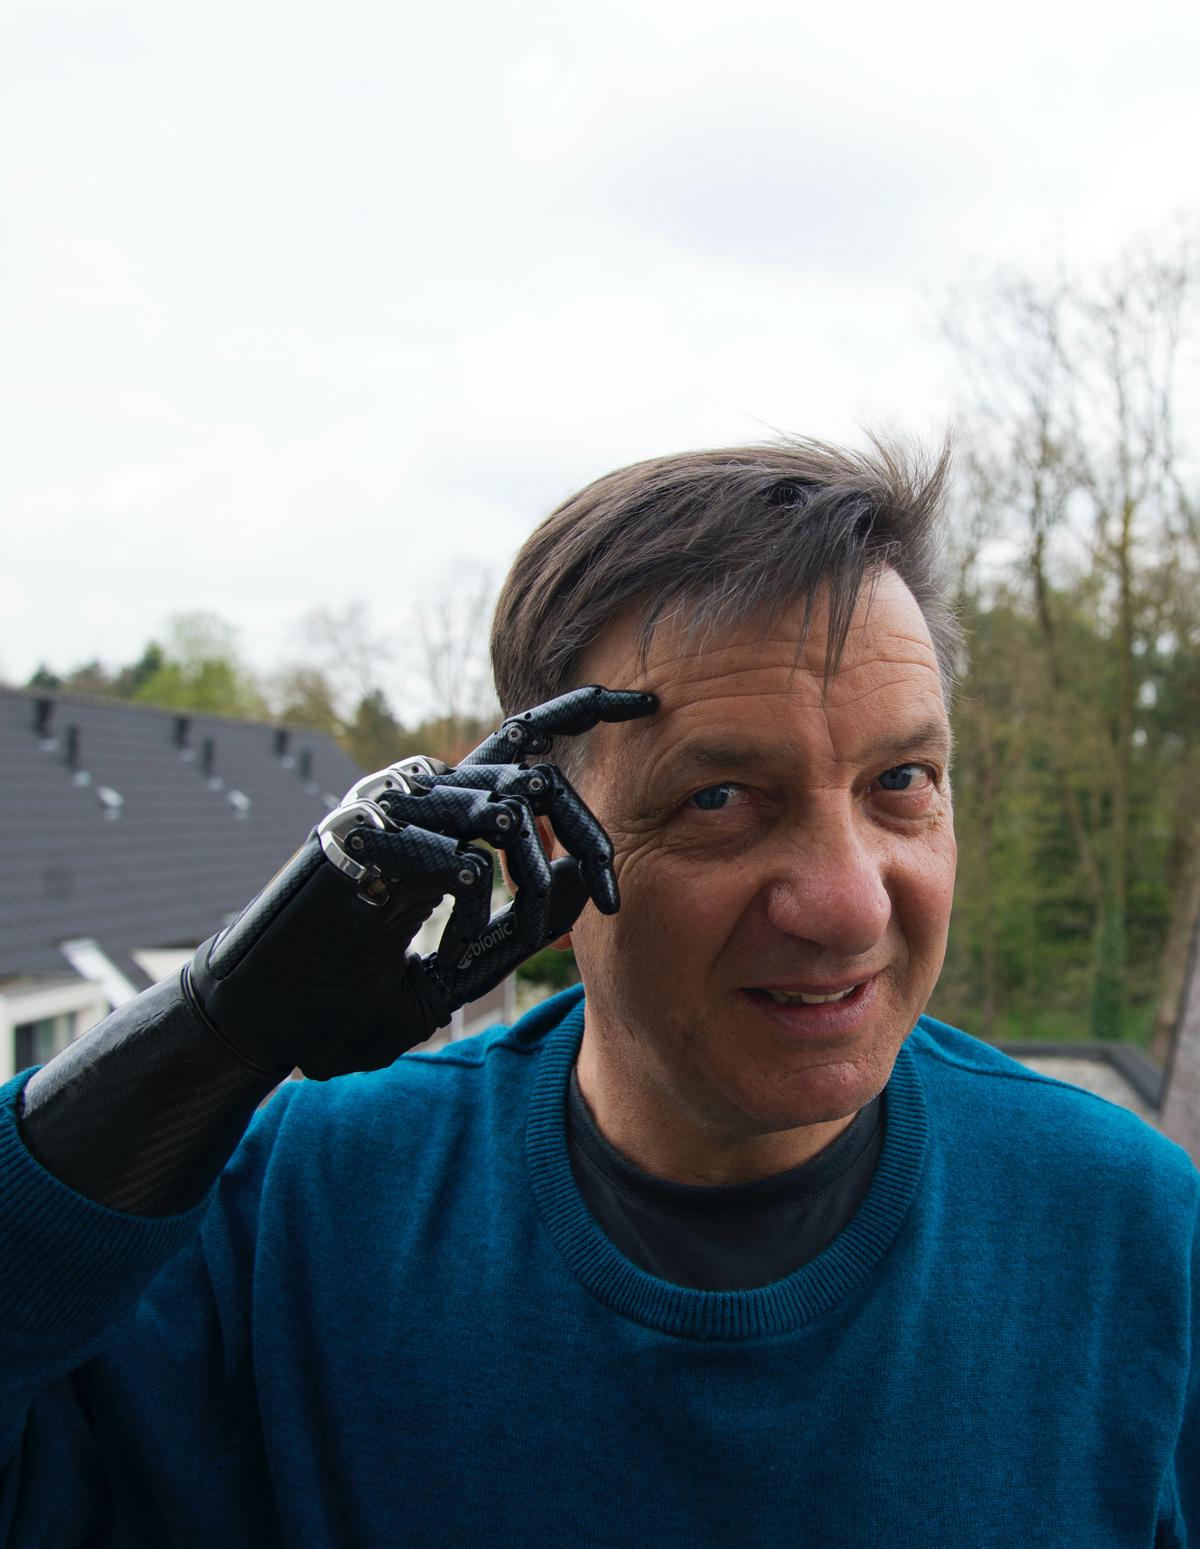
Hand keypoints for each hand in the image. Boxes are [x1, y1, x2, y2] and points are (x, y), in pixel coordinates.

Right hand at [186, 686, 655, 1080]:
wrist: (267, 1016)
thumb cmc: (359, 990)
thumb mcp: (468, 957)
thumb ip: (528, 917)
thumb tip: (592, 872)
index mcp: (444, 809)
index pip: (523, 737)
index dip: (583, 708)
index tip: (647, 704)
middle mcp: (418, 795)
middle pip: (534, 776)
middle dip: (590, 831)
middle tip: (617, 895)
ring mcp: (386, 810)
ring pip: (503, 812)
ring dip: (526, 888)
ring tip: (500, 941)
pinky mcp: (359, 837)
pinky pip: (453, 855)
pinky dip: (470, 906)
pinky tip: (451, 939)